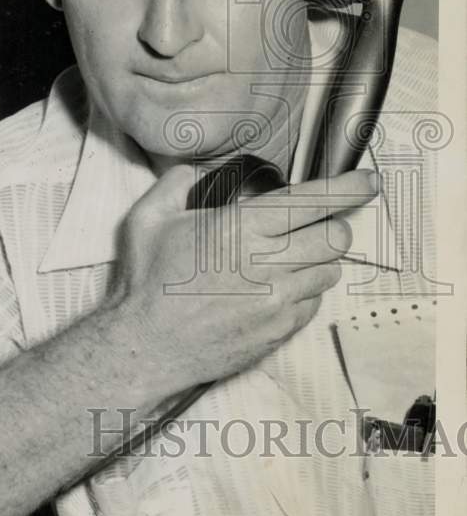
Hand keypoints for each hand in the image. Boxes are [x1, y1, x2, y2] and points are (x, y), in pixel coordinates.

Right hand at [113, 166, 378, 392]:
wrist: (146, 345)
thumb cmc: (147, 280)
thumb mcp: (148, 218)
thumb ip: (178, 183)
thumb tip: (199, 170)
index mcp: (241, 228)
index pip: (312, 201)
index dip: (348, 187)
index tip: (368, 181)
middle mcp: (267, 264)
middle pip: (336, 237)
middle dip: (332, 225)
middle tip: (312, 226)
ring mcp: (276, 302)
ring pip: (329, 272)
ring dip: (318, 260)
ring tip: (289, 259)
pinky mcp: (278, 331)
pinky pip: (313, 304)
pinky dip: (304, 292)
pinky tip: (275, 289)